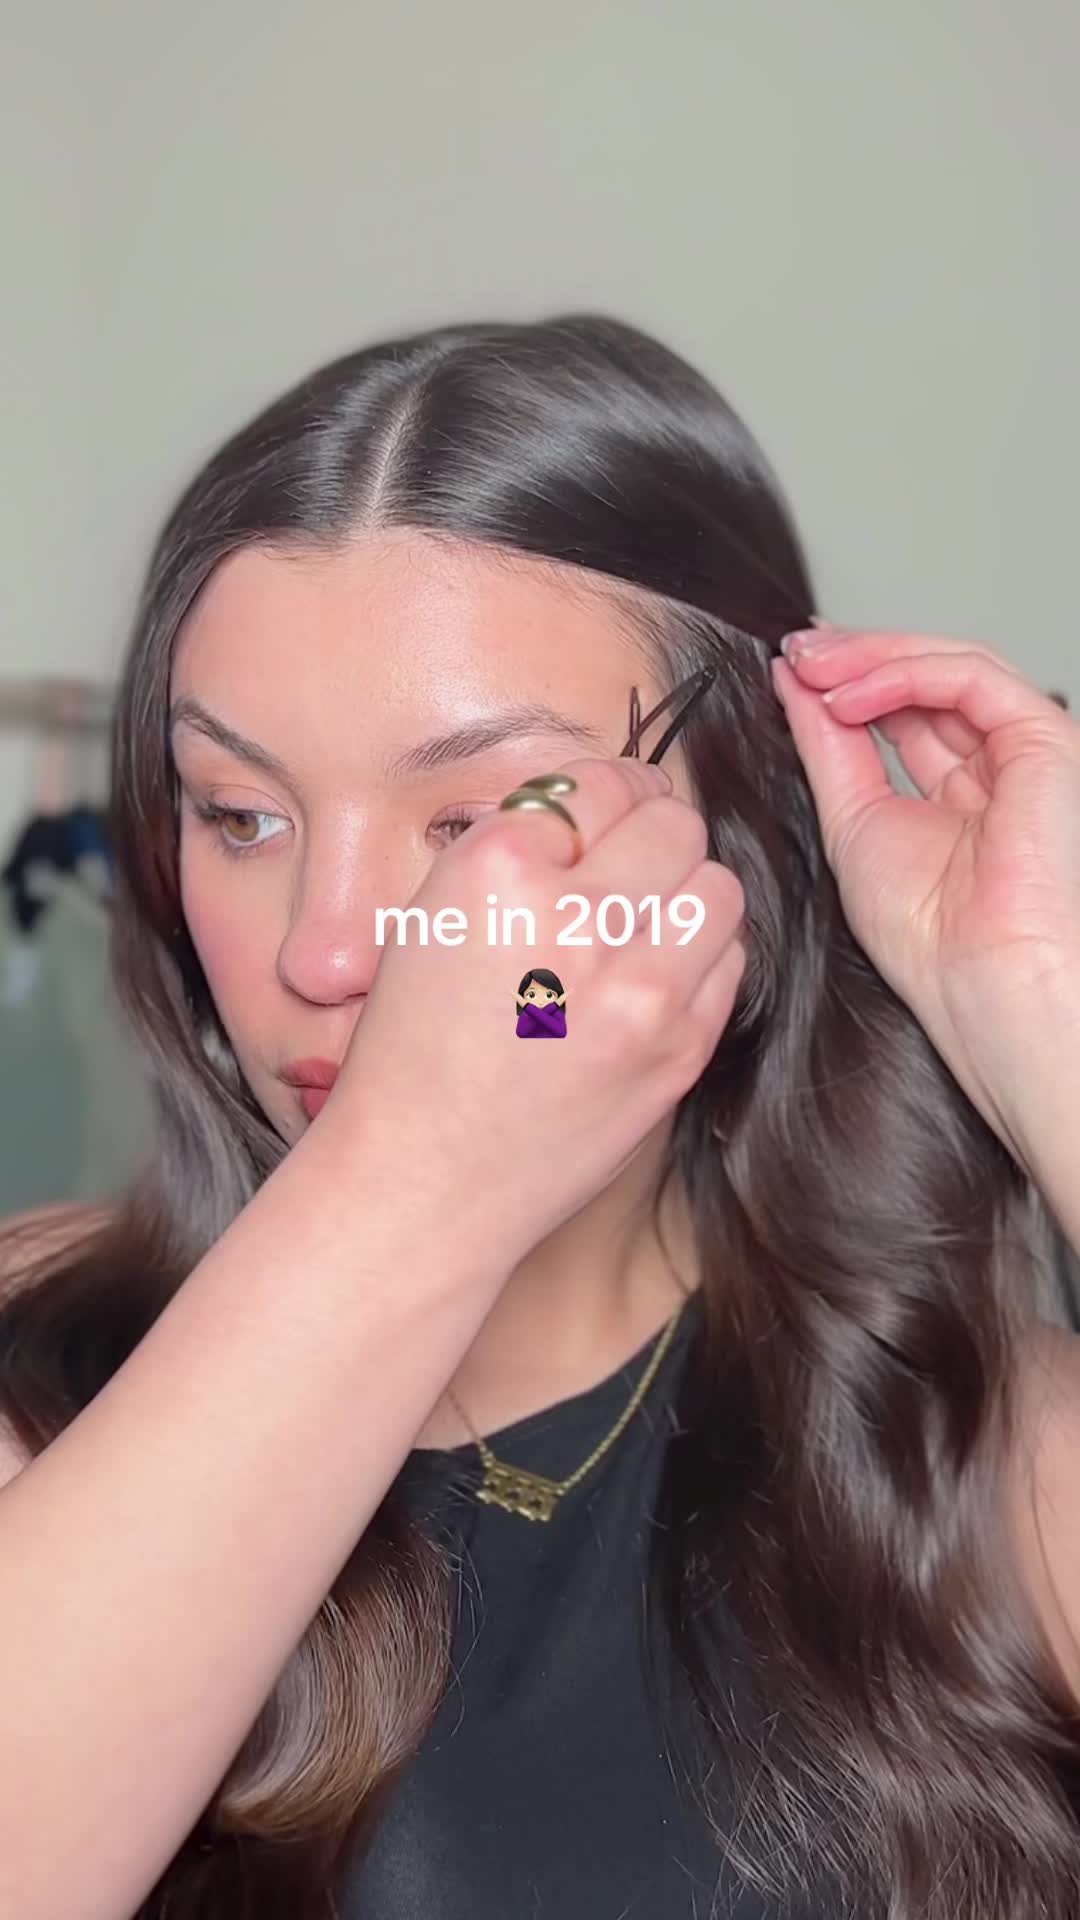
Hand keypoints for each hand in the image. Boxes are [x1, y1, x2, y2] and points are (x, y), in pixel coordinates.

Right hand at [325, 755, 746, 1267]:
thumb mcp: (433, 915)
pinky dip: (698, 960)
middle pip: (673, 823)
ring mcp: (640, 990)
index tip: (600, 818)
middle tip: (623, 869)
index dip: (604, 796)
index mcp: (498, 867)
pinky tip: (649, 983)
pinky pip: (728, 963)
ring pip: (718, 887)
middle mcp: (576, 919)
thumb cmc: (416, 1051)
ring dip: (684, 894)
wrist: (425, 1180)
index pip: (601, 781)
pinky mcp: (679, 1050)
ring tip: (641, 926)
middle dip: (649, 837)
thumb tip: (605, 810)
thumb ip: (520, 851)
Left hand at [771, 624, 1079, 1155]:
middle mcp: (992, 767)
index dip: (844, 682)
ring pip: (949, 666)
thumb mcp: (851, 821)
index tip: (788, 668)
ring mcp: (1021, 751)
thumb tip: (793, 682)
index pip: (900, 711)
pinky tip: (851, 694)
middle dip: (854, 658)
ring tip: (814, 667)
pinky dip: (905, 674)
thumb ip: (828, 747)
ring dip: (872, 658)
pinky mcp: (1044, 740)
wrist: (978, 981)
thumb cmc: (930, 937)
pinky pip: (972, 677)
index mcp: (954, 794)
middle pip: (924, 680)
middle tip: (796, 653)